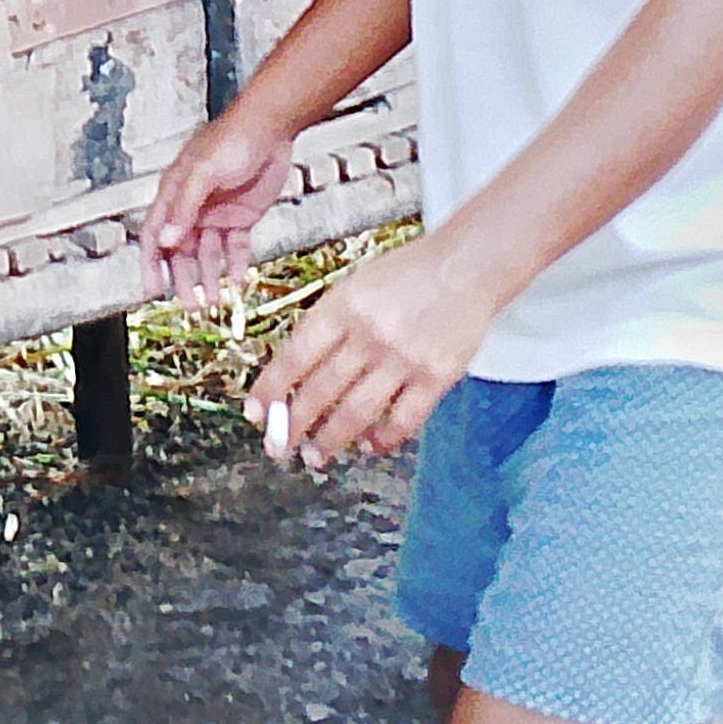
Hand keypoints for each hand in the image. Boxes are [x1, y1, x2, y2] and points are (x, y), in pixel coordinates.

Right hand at [142, 110, 293, 308]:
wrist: (272, 127)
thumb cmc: (234, 137)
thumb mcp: (204, 172)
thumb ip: (185, 207)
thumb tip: (166, 239)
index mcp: (175, 194)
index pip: (154, 235)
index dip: (150, 263)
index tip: (151, 290)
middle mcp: (193, 207)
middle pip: (181, 251)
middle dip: (183, 280)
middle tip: (189, 305)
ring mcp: (218, 213)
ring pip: (208, 254)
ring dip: (208, 277)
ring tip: (212, 301)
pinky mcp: (242, 216)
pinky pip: (234, 247)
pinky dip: (234, 264)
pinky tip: (236, 280)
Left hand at [249, 241, 495, 468]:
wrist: (467, 265)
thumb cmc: (406, 274)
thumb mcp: (356, 285)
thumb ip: (330, 324)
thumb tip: (297, 372)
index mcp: (342, 306)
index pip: (295, 356)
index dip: (271, 389)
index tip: (254, 413)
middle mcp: (369, 334)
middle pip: (321, 390)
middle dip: (294, 425)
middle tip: (279, 448)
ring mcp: (403, 358)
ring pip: (356, 412)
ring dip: (330, 440)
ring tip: (315, 457)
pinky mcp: (437, 377)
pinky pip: (403, 420)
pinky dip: (382, 439)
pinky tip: (369, 446)